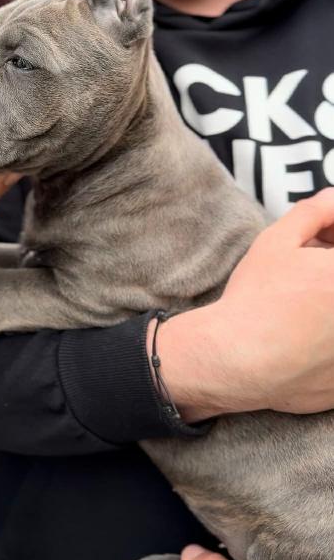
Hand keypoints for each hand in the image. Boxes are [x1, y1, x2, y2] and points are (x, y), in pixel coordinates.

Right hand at [157, 188, 333, 419]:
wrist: (236, 359)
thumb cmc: (256, 299)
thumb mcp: (279, 241)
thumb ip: (315, 212)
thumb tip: (333, 199)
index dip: (330, 244)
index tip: (319, 246)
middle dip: (327, 271)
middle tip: (309, 275)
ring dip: (326, 308)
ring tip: (304, 309)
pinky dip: (324, 345)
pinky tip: (303, 341)